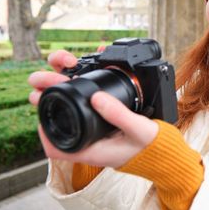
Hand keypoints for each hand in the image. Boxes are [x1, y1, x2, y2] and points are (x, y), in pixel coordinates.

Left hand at [28, 50, 158, 168]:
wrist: (164, 146)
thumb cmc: (150, 145)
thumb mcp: (138, 130)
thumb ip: (119, 115)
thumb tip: (96, 96)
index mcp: (90, 148)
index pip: (55, 145)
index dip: (44, 127)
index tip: (44, 106)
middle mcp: (87, 136)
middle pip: (57, 116)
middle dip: (47, 93)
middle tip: (50, 77)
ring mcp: (94, 122)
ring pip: (68, 100)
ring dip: (63, 79)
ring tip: (67, 60)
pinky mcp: (104, 112)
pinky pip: (87, 94)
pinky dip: (83, 75)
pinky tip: (87, 60)